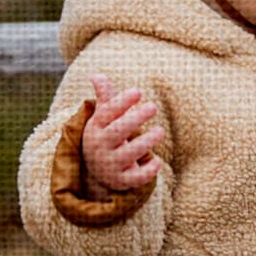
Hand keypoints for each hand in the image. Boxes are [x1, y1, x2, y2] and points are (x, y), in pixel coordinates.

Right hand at [79, 81, 167, 200]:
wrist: (98, 172)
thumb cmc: (106, 136)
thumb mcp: (103, 118)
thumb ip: (105, 97)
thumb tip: (96, 75)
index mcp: (95, 128)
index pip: (107, 113)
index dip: (121, 102)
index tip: (137, 91)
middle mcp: (100, 147)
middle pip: (118, 132)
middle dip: (135, 118)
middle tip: (153, 106)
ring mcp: (110, 165)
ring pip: (129, 154)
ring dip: (145, 142)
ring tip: (159, 131)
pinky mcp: (121, 181)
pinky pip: (135, 178)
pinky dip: (148, 171)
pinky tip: (158, 161)